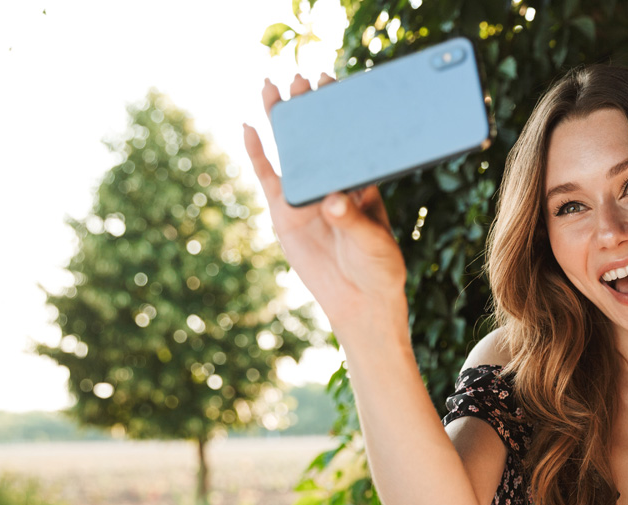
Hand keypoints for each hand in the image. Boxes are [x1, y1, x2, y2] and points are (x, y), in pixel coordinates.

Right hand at [242, 73, 406, 335]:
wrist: (360, 301)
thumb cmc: (379, 267)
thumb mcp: (373, 241)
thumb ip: (352, 220)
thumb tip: (333, 201)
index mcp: (362, 183)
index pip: (352, 139)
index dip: (342, 110)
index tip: (334, 82)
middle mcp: (334, 183)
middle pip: (319, 138)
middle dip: (310, 107)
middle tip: (302, 78)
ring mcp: (307, 196)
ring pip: (291, 151)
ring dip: (282, 120)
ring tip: (271, 87)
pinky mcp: (285, 213)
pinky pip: (268, 178)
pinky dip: (257, 153)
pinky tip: (248, 127)